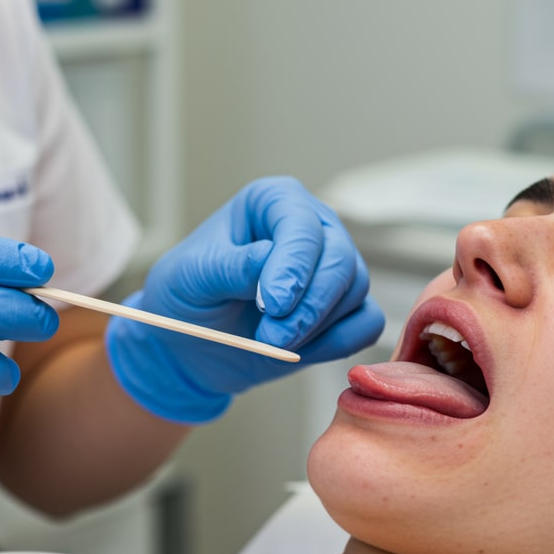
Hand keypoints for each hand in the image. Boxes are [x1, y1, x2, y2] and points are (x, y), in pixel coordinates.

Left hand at [106, 176, 384, 422]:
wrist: (191, 346)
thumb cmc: (186, 298)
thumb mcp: (191, 278)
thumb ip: (231, 267)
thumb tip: (269, 258)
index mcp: (272, 203)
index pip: (302, 225)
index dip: (294, 266)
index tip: (271, 305)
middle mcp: (311, 227)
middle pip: (340, 259)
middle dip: (309, 306)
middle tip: (273, 338)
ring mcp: (331, 267)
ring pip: (355, 290)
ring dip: (317, 327)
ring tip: (273, 343)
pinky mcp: (343, 307)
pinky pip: (367, 322)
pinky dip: (339, 342)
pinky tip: (300, 350)